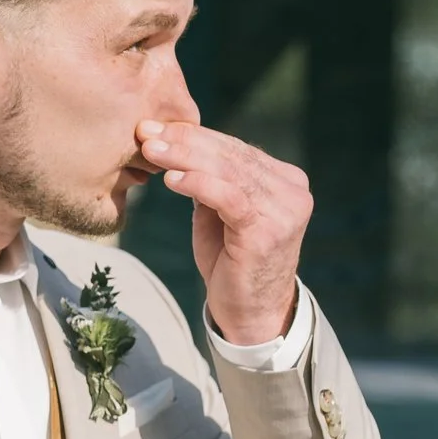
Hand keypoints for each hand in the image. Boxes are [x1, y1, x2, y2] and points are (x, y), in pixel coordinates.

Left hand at [136, 119, 311, 346]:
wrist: (249, 311)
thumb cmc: (230, 261)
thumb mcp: (218, 212)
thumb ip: (210, 180)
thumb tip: (175, 144)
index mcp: (283, 179)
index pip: (234, 148)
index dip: (193, 136)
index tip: (154, 127)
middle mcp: (291, 190)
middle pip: (231, 156)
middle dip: (184, 141)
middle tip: (145, 131)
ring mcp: (285, 210)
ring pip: (229, 172)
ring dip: (185, 158)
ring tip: (151, 150)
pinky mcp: (269, 230)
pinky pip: (230, 198)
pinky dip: (199, 184)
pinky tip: (171, 179)